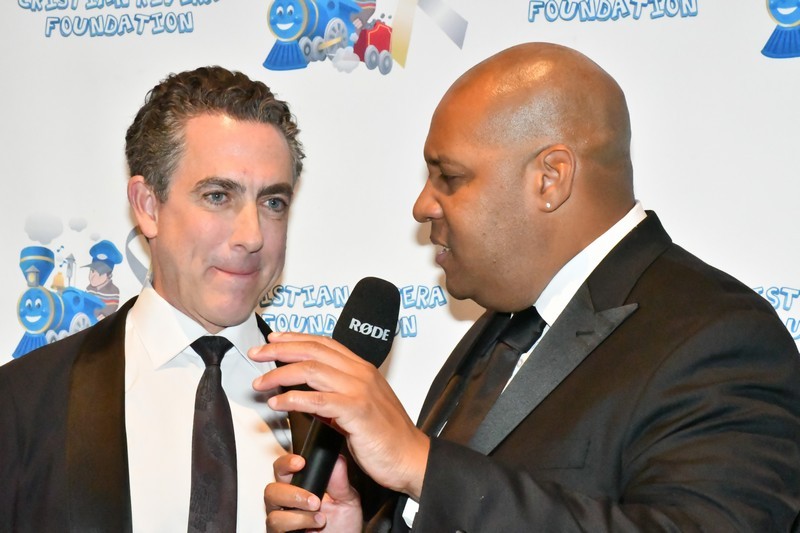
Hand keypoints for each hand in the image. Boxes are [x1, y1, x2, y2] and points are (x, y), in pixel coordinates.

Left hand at [251, 332, 429, 498]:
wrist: (411, 458)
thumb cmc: (387, 437)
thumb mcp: (358, 409)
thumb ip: (334, 397)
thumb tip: (305, 394)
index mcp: (362, 369)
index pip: (323, 343)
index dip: (295, 338)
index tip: (273, 339)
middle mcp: (361, 374)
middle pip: (313, 350)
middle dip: (279, 349)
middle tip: (256, 354)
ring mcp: (360, 390)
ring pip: (312, 370)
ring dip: (280, 374)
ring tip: (261, 382)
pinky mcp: (357, 412)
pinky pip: (318, 400)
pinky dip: (293, 399)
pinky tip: (277, 404)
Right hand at [265, 453, 361, 531]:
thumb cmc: (343, 525)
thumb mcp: (347, 500)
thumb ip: (340, 480)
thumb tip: (337, 459)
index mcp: (300, 486)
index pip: (283, 468)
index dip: (287, 462)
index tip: (300, 463)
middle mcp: (286, 502)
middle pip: (272, 488)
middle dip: (293, 492)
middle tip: (315, 500)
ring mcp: (281, 518)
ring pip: (272, 507)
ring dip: (298, 511)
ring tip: (319, 516)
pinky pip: (276, 524)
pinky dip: (297, 522)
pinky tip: (314, 525)